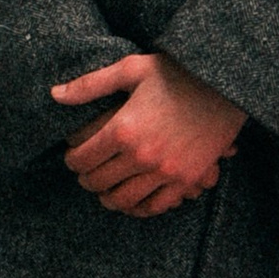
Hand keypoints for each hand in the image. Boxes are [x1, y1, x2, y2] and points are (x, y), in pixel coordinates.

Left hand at [51, 51, 245, 218]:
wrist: (223, 84)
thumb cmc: (174, 72)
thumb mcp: (129, 69)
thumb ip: (89, 85)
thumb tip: (54, 95)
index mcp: (122, 129)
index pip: (82, 158)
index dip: (72, 161)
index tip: (73, 157)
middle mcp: (141, 155)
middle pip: (98, 182)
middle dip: (86, 179)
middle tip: (86, 173)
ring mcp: (165, 171)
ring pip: (123, 200)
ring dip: (108, 198)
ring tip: (105, 190)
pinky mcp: (187, 179)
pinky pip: (156, 206)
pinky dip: (139, 208)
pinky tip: (133, 201)